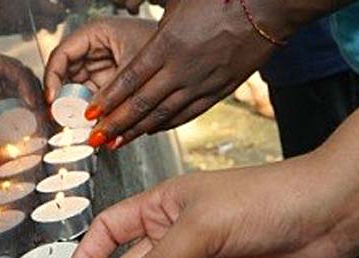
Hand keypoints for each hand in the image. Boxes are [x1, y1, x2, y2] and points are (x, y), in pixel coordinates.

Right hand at [43, 17, 156, 133]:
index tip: (52, 100)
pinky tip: (100, 127)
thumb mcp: (135, 67)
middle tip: (68, 121)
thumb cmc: (165, 42)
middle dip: (67, 101)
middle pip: (68, 78)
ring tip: (87, 128)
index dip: (52, 78)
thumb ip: (114, 92)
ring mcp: (102, 69)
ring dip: (82, 112)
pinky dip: (98, 116)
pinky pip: (98, 102)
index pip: (62, 55)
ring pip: (82, 93)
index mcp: (95, 34)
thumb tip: (95, 118)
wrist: (186, 52)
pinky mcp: (111, 86)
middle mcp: (94, 51)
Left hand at [79, 0, 294, 148]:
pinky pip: (187, 114)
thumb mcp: (177, 6)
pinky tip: (151, 131)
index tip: (92, 113)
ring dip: (136, 131)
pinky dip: (166, 125)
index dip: (108, 100)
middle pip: (141, 104)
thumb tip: (145, 50)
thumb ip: (157, 33)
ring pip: (162, 114)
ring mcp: (201, 83)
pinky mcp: (218, 90)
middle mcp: (182, 69)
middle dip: (115, 124)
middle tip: (96, 138)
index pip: (129, 80)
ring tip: (117, 143)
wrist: (266, 8)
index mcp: (168, 45)